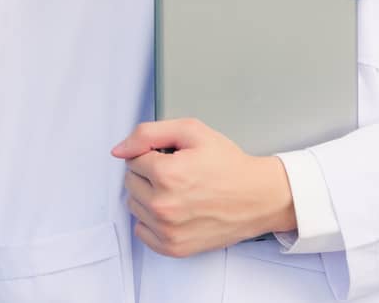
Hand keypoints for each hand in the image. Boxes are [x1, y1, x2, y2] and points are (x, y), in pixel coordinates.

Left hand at [111, 119, 295, 258]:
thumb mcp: (192, 132)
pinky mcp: (173, 247)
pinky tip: (173, 209)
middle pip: (130, 182)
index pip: (132, 159)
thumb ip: (149, 133)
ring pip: (133, 205)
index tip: (171, 157)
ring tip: (177, 190)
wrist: (258, 197)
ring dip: (148, 195)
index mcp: (167, 175)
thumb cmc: (229, 165)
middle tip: (176, 173)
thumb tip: (119, 150)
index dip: (151, 154)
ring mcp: (167, 230)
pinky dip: (151, 220)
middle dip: (147, 174)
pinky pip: (141, 230)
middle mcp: (164, 206)